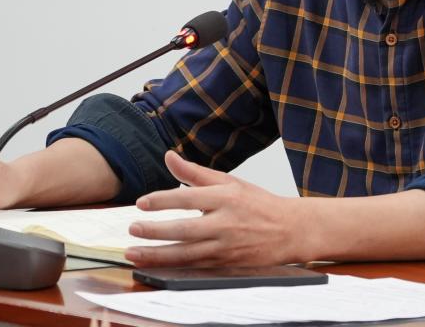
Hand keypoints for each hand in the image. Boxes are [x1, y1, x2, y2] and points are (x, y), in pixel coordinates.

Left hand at [125, 150, 303, 266]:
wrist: (291, 230)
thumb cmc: (257, 204)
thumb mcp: (228, 181)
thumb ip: (195, 172)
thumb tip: (169, 156)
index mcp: (225, 198)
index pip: (188, 198)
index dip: (163, 200)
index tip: (141, 203)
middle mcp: (225, 223)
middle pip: (185, 229)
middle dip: (156, 231)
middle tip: (133, 229)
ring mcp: (226, 247)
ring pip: (187, 254)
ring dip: (158, 255)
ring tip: (134, 253)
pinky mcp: (227, 264)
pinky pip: (196, 268)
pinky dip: (174, 268)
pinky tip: (156, 266)